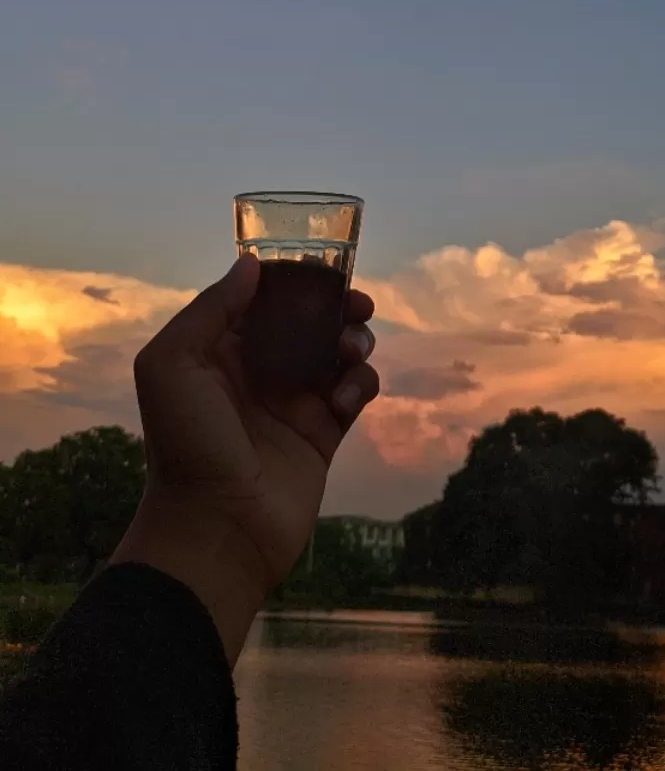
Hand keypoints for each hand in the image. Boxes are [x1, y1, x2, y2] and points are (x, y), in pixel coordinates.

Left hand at [112, 252, 377, 662]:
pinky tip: (347, 394)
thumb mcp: (172, 364)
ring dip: (354, 341)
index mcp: (219, 352)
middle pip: (307, 321)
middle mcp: (257, 372)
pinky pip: (353, 393)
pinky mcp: (323, 435)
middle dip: (336, 306)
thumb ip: (211, 309)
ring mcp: (292, 403)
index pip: (262, 300)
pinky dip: (361, 382)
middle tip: (358, 305)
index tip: (323, 270)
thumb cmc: (184, 444)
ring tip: (351, 352)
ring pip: (336, 352)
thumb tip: (252, 265)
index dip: (294, 281)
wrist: (215, 531)